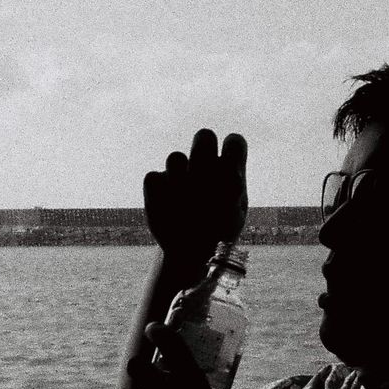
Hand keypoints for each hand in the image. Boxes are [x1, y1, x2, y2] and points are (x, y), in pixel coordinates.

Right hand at [143, 128, 247, 267]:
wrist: (191, 252)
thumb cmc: (219, 232)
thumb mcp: (233, 217)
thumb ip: (232, 193)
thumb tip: (231, 176)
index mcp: (229, 169)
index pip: (235, 143)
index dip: (233, 151)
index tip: (231, 173)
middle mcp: (204, 165)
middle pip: (204, 136)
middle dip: (203, 149)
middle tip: (204, 176)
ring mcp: (178, 172)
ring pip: (175, 157)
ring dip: (180, 179)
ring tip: (187, 206)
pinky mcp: (156, 183)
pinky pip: (154, 177)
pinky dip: (160, 195)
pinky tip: (168, 212)